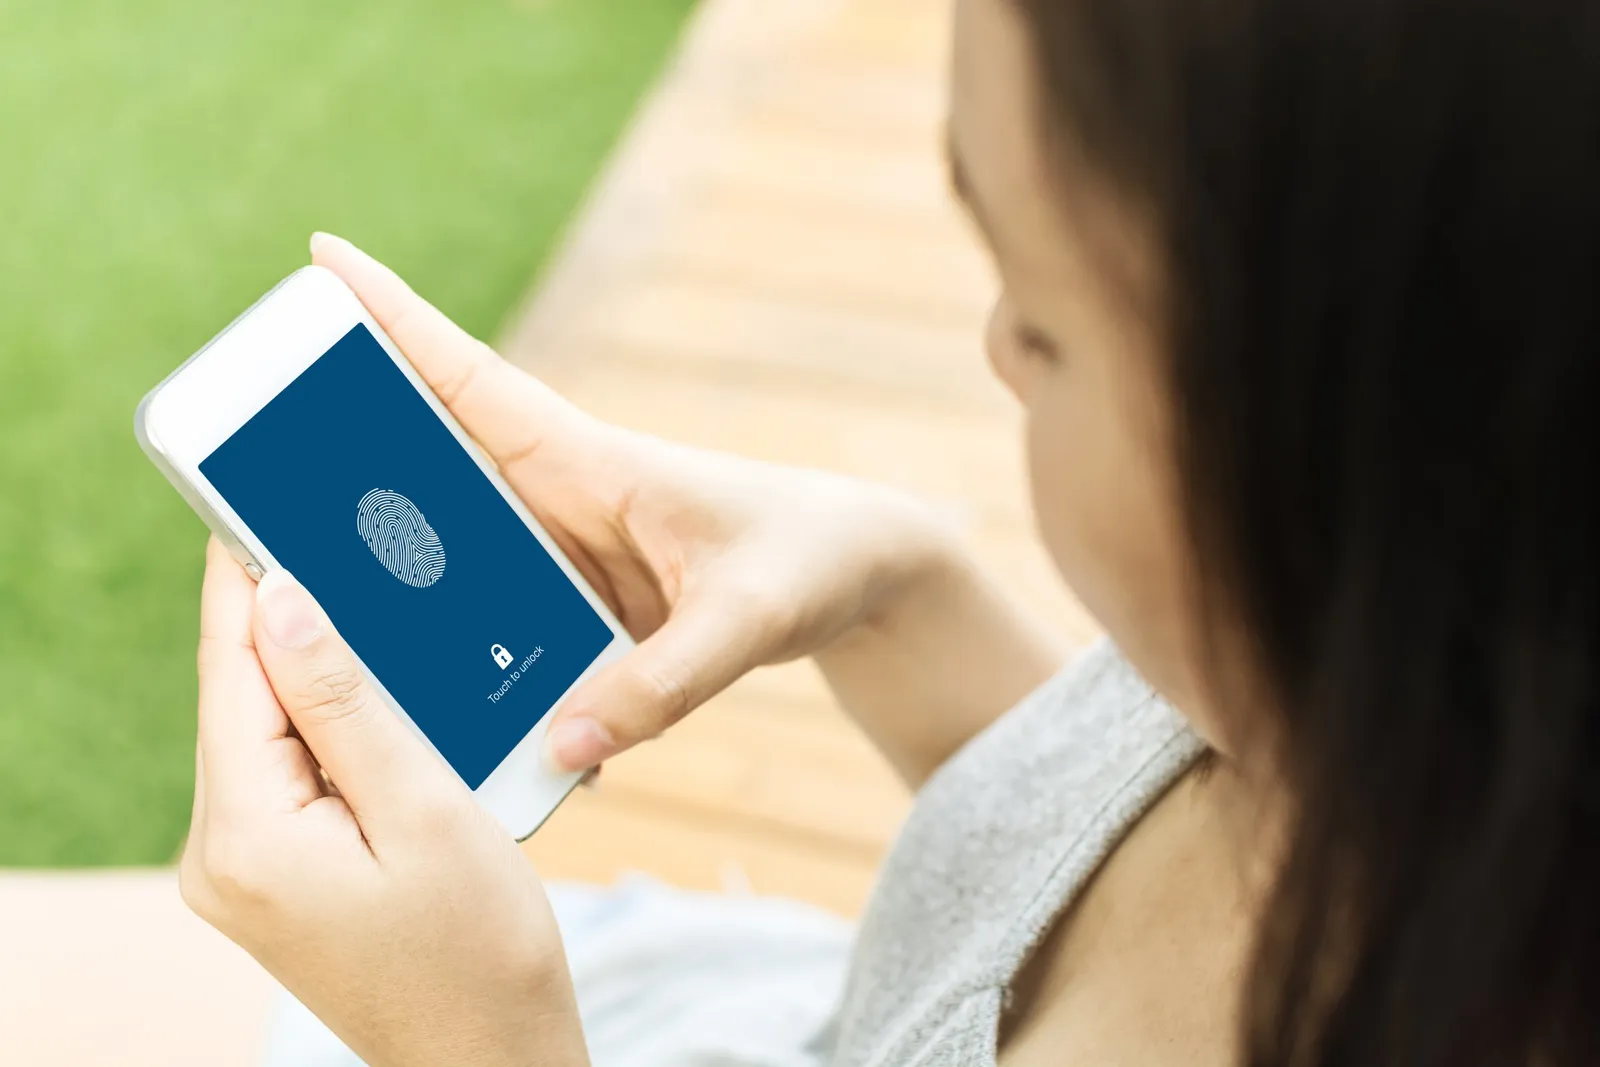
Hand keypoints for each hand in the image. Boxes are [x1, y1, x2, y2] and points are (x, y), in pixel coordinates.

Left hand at [182, 540, 586, 1066]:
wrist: (490, 1055)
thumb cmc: (478, 949)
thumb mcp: (426, 809)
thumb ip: (346, 702)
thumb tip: (280, 597)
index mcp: (248, 836)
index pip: (233, 668)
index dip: (247, 573)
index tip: (265, 488)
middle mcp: (221, 851)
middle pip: (248, 694)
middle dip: (301, 616)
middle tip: (351, 530)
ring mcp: (244, 868)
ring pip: (275, 729)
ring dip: (329, 672)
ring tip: (386, 606)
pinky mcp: (276, 873)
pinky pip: (295, 770)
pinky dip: (339, 725)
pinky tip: (389, 695)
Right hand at [310, 233, 990, 779]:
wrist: (855, 579)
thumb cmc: (808, 561)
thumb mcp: (747, 621)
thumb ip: (663, 683)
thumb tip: (562, 749)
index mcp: (589, 460)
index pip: (473, 378)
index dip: (397, 319)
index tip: (321, 257)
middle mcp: (560, 496)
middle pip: (427, 458)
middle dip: (340, 446)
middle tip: (238, 455)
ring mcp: (563, 550)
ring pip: (449, 545)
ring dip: (384, 559)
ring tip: (297, 597)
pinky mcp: (579, 601)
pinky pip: (497, 617)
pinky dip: (457, 643)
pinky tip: (424, 697)